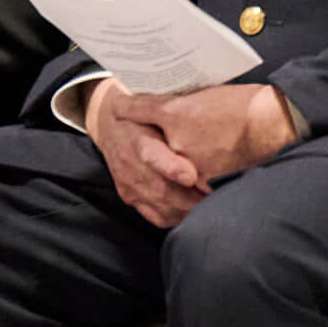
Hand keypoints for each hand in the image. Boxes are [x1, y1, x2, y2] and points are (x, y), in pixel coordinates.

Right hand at [84, 76, 207, 228]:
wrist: (110, 128)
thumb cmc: (143, 118)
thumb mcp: (156, 110)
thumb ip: (175, 119)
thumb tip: (207, 123)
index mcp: (140, 140)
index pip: (151, 156)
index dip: (171, 168)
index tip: (190, 175)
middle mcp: (131, 166)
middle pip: (162, 190)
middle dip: (192, 197)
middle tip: (217, 197)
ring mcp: (129, 185)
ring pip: (163, 207)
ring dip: (189, 209)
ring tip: (211, 204)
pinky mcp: (130, 198)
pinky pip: (158, 217)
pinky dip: (179, 216)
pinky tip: (193, 210)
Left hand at [110, 82, 299, 188]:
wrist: (273, 124)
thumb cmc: (245, 104)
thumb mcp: (206, 95)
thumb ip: (181, 105)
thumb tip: (166, 108)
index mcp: (176, 113)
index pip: (139, 110)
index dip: (125, 109)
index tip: (117, 108)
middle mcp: (176, 141)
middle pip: (146, 146)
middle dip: (139, 145)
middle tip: (132, 144)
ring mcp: (189, 165)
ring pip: (163, 172)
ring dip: (158, 172)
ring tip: (159, 170)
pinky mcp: (205, 183)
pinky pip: (184, 191)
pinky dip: (182, 191)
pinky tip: (183, 188)